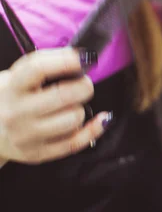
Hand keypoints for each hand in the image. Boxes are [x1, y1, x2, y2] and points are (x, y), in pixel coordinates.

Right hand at [0, 48, 110, 165]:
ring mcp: (25, 135)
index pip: (38, 68)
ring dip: (80, 109)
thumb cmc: (11, 97)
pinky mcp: (37, 154)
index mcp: (12, 87)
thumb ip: (44, 67)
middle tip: (84, 83)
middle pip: (64, 95)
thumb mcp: (16, 77)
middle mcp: (16, 112)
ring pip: (73, 119)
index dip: (66, 60)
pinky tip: (101, 119)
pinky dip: (94, 129)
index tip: (86, 58)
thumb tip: (83, 59)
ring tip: (71, 106)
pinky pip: (75, 143)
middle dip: (84, 86)